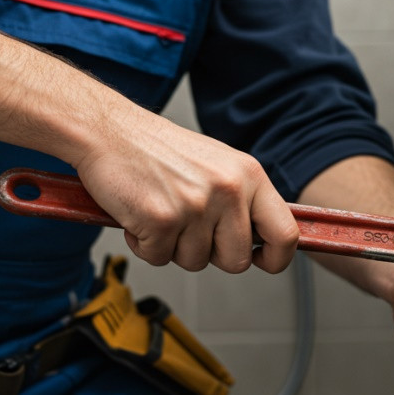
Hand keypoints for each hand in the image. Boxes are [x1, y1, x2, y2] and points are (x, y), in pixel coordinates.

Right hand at [74, 108, 297, 273]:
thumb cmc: (158, 149)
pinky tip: (139, 214)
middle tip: (188, 228)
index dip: (276, 258)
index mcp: (249, 175)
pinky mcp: (161, 221)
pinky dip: (144, 244)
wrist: (109, 132)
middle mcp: (228, 190)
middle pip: (236, 260)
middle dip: (210, 253)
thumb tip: (262, 239)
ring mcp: (195, 207)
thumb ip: (242, 200)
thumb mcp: (218, 165)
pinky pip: (158, 258)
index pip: (284, 233)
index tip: (263, 261)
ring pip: (195, 263)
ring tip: (161, 211)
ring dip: (173, 247)